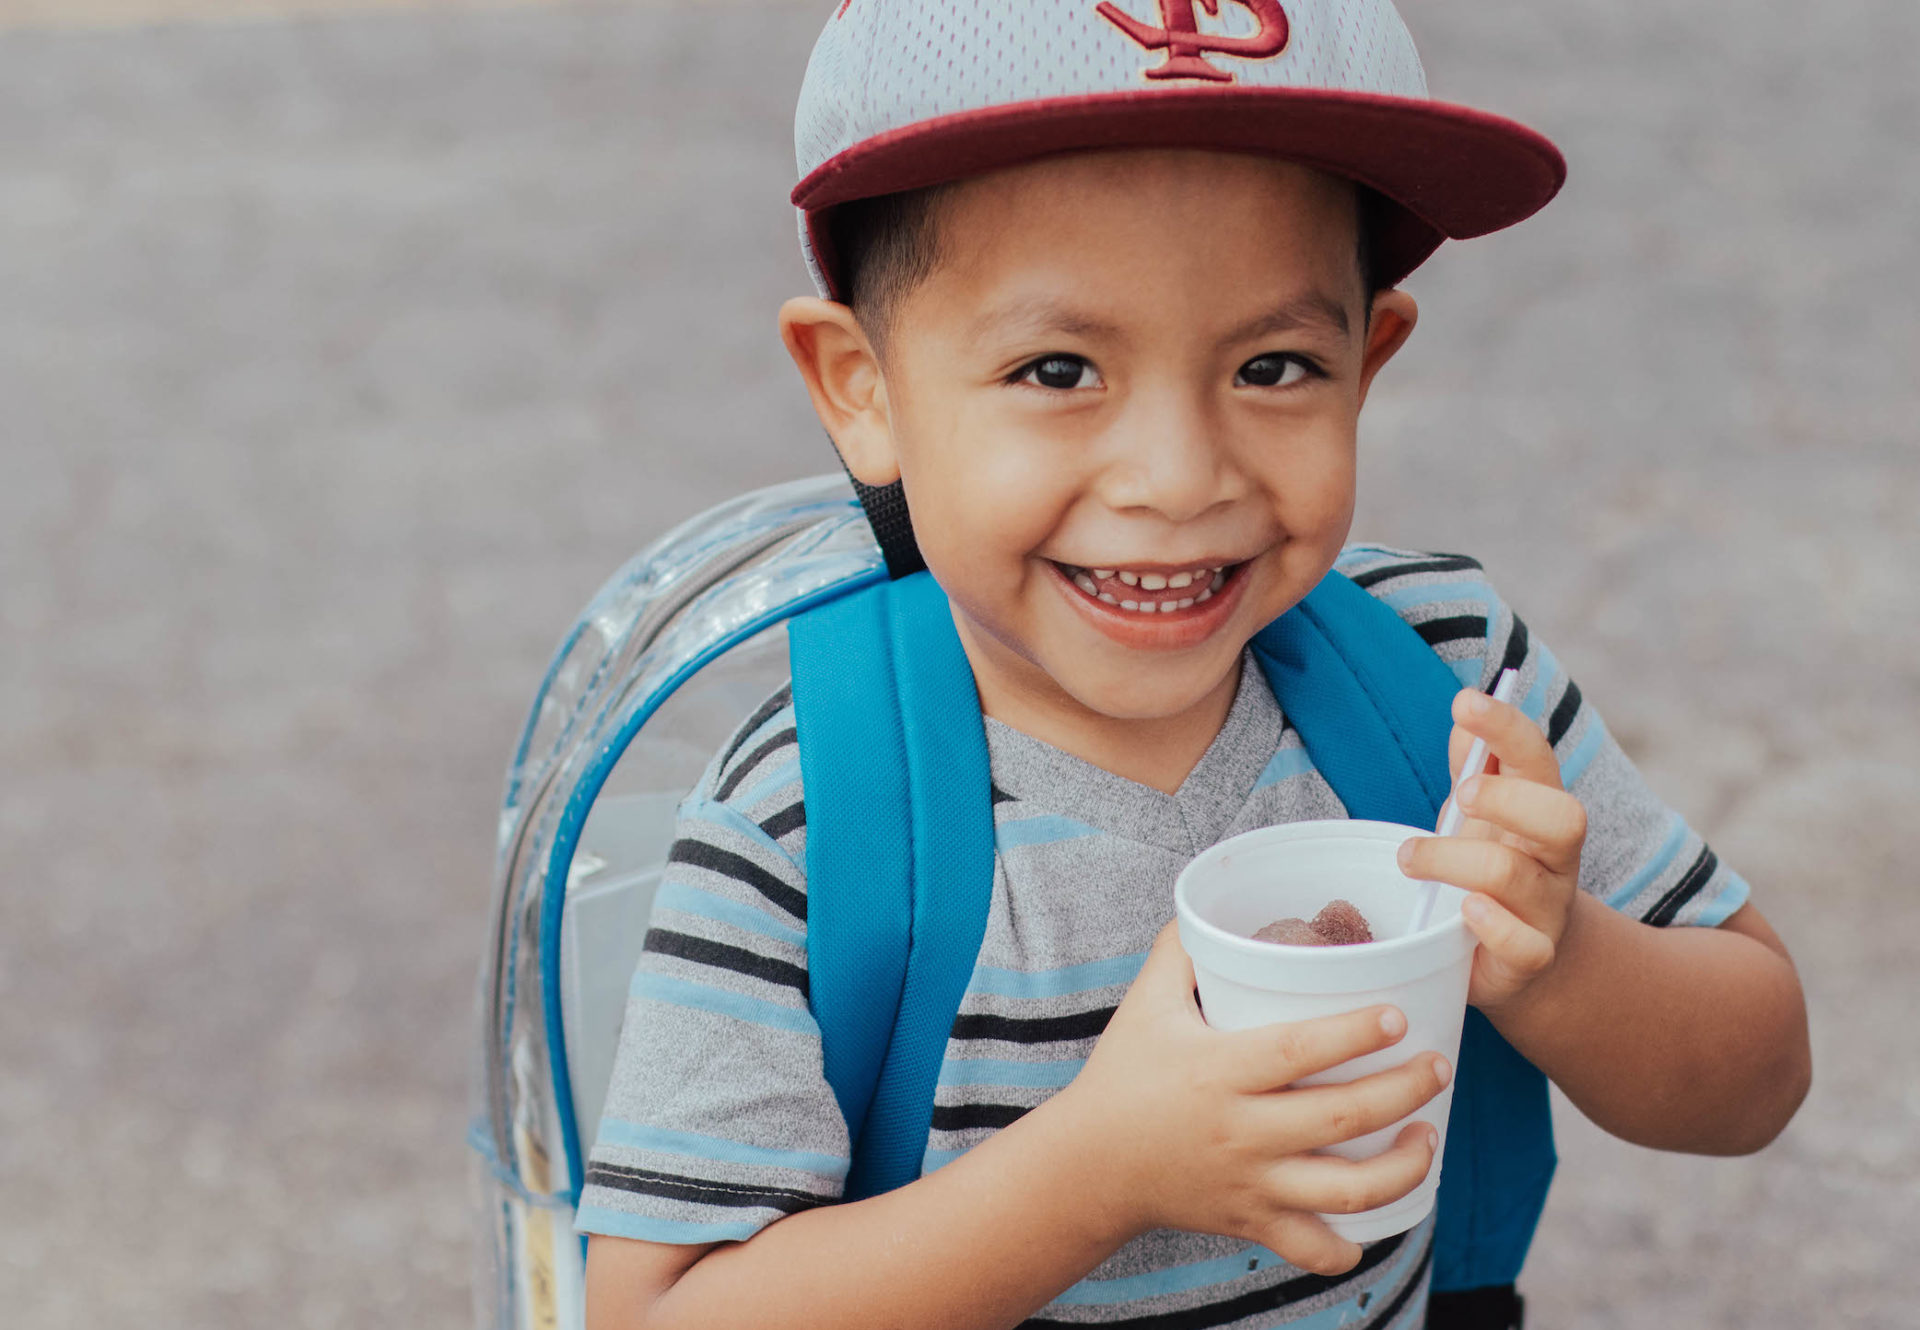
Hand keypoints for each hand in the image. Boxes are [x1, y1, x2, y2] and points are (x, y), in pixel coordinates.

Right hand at [1056, 925, 1451, 1276]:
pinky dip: (1349, 1245)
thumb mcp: (1145, 1004)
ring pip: (1345, 1192)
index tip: (1398, 1017)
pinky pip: (1312, 1248)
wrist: (1088, 1164)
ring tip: (1427, 1138)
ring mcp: (1250, 1183)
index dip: (1354, 1034)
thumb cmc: (1121, 1075)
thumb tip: (1212, 906)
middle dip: (1404, 1092)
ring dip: (1401, 1168)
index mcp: (1219, 1072)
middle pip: (1341, 1118)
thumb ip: (1179, 950)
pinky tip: (1376, 1219)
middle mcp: (1241, 1131)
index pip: (1299, 1051)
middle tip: (1438, 1067)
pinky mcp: (1250, 1221)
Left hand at [1397, 688, 1587, 1011]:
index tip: (1466, 701)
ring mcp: (1547, 908)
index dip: (1507, 727)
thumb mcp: (1479, 817)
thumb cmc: (1492, 871)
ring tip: (1409, 858)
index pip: (1537, 759)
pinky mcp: (1531, 957)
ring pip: (1516, 876)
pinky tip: (1463, 910)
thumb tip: (1463, 722)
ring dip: (1454, 860)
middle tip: (1458, 796)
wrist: (1524, 960)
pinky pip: (1524, 944)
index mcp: (1541, 810)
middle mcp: (1555, 856)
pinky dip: (1491, 924)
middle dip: (1507, 799)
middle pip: (1562, 816)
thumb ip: (1473, 770)